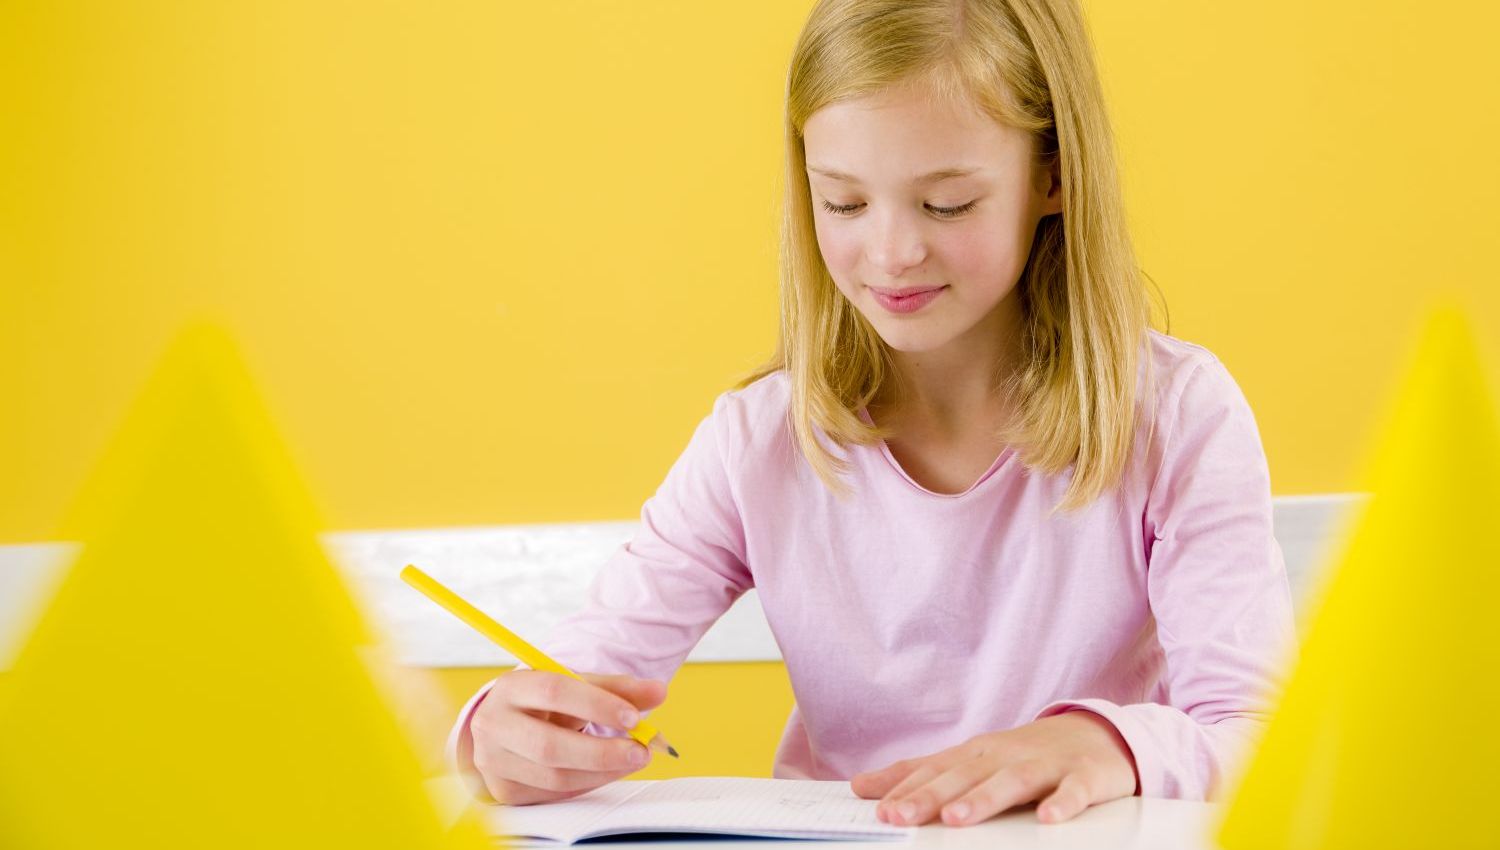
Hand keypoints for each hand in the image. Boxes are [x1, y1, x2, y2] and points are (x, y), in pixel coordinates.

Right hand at [468, 670, 667, 804]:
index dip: (596, 705)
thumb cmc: (545, 703)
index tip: (634, 717)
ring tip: (631, 759)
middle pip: (549, 745)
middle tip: (640, 750)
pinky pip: (553, 794)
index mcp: (511, 687)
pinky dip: (586, 784)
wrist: (506, 725)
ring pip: (554, 776)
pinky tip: (606, 772)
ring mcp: (493, 761)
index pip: (554, 691)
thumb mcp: (576, 686)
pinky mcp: (504, 790)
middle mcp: (493, 724)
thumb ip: (617, 688)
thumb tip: (658, 692)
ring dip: (601, 772)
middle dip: (601, 752)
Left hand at [850, 711, 1138, 826]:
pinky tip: (1048, 819)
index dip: (906, 787)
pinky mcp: (1086, 775)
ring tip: (957, 819)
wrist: (1097, 733)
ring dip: (984, 799)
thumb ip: (922, 775)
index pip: (936, 769)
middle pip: (965, 775)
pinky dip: (1063, 802)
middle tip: (901, 815)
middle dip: (931, 795)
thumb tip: (864, 788)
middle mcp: (1006, 755)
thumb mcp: (972, 762)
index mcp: (977, 754)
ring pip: (1013, 781)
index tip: (876, 807)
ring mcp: (1047, 763)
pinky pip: (1076, 790)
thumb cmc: (1025, 755)